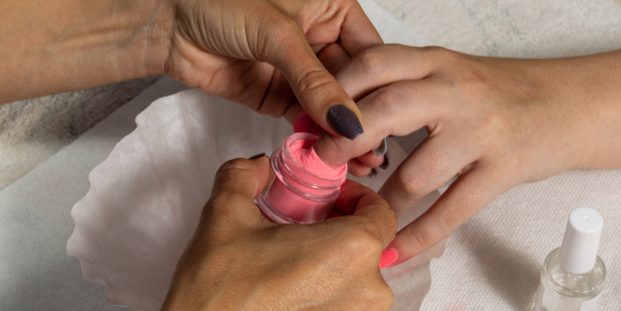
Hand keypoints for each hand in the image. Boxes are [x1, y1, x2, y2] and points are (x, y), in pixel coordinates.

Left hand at [162, 0, 382, 138]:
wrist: (165, 20)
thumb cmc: (220, 0)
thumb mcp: (278, 34)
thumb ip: (315, 81)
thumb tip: (347, 120)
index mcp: (332, 8)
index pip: (368, 52)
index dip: (376, 86)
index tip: (387, 119)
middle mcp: (319, 38)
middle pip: (351, 82)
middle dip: (360, 115)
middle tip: (372, 148)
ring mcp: (297, 69)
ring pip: (326, 104)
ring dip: (338, 132)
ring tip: (358, 160)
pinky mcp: (275, 93)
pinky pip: (300, 117)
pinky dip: (310, 135)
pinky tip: (326, 154)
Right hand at [162, 156, 396, 309]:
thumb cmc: (220, 289)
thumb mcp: (226, 213)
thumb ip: (245, 174)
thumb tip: (259, 166)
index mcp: (353, 251)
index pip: (380, 211)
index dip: (354, 197)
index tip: (327, 198)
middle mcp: (368, 291)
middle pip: (369, 244)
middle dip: (340, 227)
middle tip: (303, 223)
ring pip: (357, 276)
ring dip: (333, 260)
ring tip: (293, 255)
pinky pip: (346, 302)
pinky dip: (327, 288)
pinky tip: (291, 284)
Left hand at [313, 44, 620, 266]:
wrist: (562, 104)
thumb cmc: (492, 92)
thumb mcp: (443, 73)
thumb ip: (396, 87)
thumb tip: (334, 118)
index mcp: (433, 63)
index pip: (373, 65)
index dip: (334, 93)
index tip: (308, 122)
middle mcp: (455, 91)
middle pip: (389, 109)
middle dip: (346, 139)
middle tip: (320, 165)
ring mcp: (481, 132)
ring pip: (420, 171)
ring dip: (382, 200)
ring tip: (359, 215)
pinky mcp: (503, 169)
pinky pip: (454, 209)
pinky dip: (420, 236)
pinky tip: (397, 249)